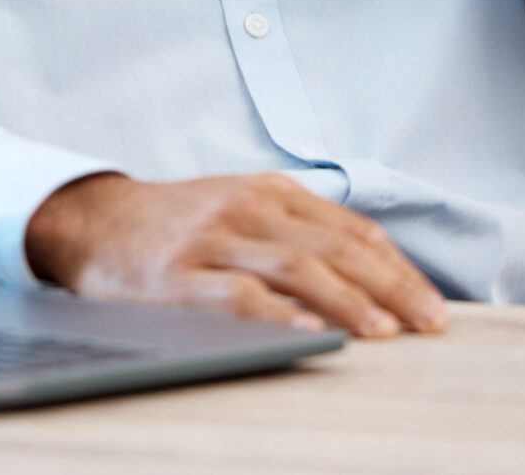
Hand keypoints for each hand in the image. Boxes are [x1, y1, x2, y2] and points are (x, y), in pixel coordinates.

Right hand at [23, 171, 447, 338]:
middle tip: (429, 323)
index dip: (397, 269)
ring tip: (384, 332)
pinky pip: (237, 296)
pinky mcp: (179, 275)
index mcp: (272, 191)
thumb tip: (373, 276)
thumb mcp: (243, 209)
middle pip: (336, 249)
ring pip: (296, 268)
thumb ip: (298, 232)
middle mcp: (249, 208)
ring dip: (348, 301)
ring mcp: (214, 239)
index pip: (352, 230)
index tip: (430, 304)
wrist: (93, 221)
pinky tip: (308, 331)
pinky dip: (277, 314)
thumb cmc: (180, 225)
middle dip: (391, 288)